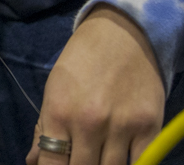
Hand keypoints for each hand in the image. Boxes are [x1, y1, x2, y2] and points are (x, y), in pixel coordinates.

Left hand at [27, 4, 164, 164]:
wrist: (122, 33)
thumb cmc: (82, 61)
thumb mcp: (54, 89)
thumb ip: (44, 129)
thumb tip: (33, 161)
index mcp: (59, 113)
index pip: (51, 164)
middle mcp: (89, 123)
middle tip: (80, 160)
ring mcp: (122, 127)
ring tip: (97, 158)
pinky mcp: (150, 127)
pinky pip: (141, 163)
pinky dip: (131, 164)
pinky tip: (121, 158)